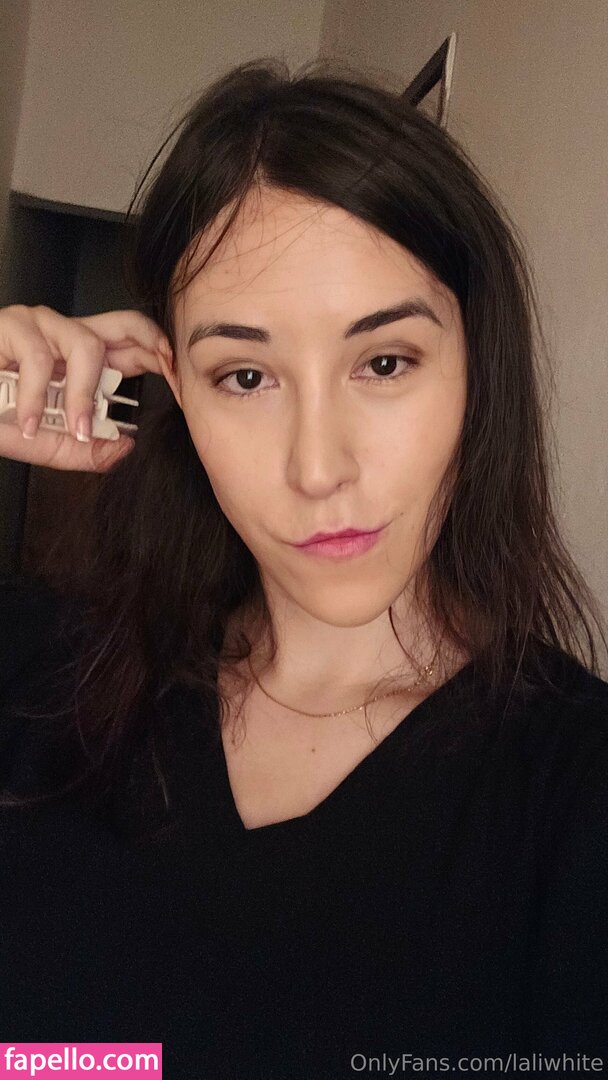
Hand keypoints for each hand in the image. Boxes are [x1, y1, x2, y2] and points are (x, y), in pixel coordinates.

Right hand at [0, 305, 171, 471]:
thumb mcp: (48, 444)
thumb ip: (86, 449)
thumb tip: (126, 447)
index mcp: (80, 359)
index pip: (133, 344)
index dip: (162, 355)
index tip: (182, 378)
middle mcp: (66, 334)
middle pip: (125, 322)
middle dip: (152, 345)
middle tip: (166, 372)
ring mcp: (39, 324)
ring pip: (86, 345)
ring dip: (82, 394)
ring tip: (70, 428)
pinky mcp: (10, 324)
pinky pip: (37, 359)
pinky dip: (36, 399)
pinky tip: (28, 423)